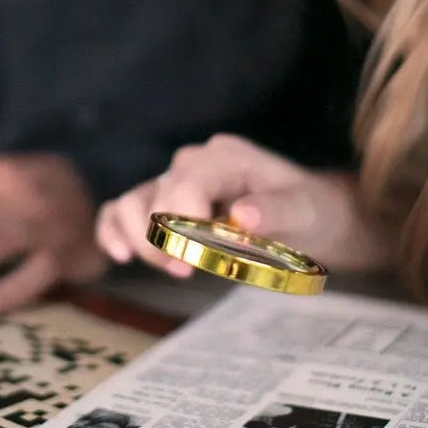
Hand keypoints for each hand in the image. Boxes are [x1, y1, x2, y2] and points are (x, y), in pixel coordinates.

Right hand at [96, 134, 393, 277]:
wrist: (314, 216)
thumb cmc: (312, 211)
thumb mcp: (306, 211)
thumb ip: (275, 211)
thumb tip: (241, 218)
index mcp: (225, 156)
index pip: (185, 185)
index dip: (186, 226)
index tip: (206, 258)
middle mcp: (193, 161)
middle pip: (154, 198)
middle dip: (165, 241)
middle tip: (192, 270)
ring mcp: (175, 179)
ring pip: (131, 204)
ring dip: (141, 242)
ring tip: (176, 269)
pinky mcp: (165, 200)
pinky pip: (123, 209)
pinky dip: (114, 231)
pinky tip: (120, 256)